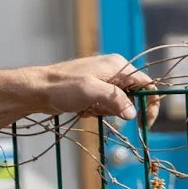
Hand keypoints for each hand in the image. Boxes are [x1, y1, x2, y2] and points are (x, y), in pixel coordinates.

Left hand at [19, 54, 158, 125]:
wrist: (36, 90)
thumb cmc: (62, 87)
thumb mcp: (91, 92)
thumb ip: (115, 99)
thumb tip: (133, 113)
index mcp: (117, 65)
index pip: (147, 83)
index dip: (150, 103)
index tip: (144, 124)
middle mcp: (114, 70)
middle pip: (134, 94)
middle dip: (121, 109)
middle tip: (101, 112)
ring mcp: (103, 80)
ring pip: (119, 103)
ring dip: (107, 111)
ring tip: (87, 108)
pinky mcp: (94, 90)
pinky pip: (106, 105)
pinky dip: (97, 111)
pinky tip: (82, 109)